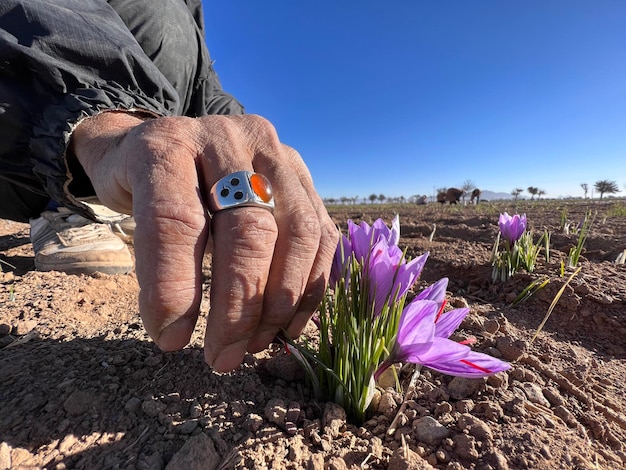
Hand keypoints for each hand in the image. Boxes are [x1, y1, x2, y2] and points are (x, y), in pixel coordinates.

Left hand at [71, 112, 338, 371]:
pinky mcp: (303, 173)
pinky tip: (288, 322)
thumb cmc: (144, 182)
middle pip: (249, 230)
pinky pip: (322, 233)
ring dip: (281, 302)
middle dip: (240, 307)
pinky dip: (310, 286)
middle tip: (223, 357)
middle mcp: (227, 137)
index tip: (170, 339)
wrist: (175, 141)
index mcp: (168, 145)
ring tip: (256, 344)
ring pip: (298, 233)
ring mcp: (273, 152)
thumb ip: (151, 256)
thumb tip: (179, 331)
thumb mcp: (126, 206)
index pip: (176, 220)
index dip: (175, 287)